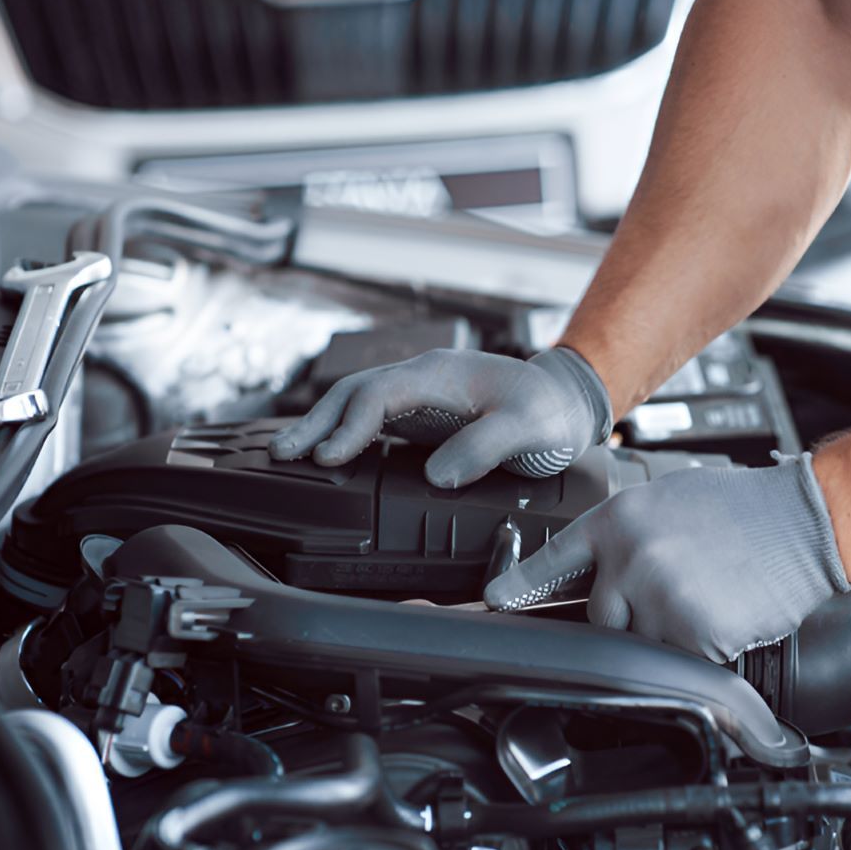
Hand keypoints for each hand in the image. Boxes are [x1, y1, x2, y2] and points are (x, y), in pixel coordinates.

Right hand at [268, 347, 612, 487]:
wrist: (568, 402)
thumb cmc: (551, 411)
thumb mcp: (528, 428)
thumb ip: (485, 446)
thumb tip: (438, 474)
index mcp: (441, 375)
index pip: (379, 395)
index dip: (350, 426)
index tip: (328, 457)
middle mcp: (423, 380)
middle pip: (355, 394)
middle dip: (316, 422)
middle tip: (282, 454)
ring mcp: (420, 397)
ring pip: (358, 404)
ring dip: (323, 427)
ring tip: (289, 455)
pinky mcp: (423, 416)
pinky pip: (373, 420)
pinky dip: (344, 434)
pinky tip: (328, 455)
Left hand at [485, 453, 850, 661]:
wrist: (806, 519)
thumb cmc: (745, 509)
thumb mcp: (667, 502)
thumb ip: (624, 535)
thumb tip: (595, 571)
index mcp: (619, 520)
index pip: (551, 562)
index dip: (517, 587)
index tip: (492, 604)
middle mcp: (630, 558)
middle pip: (600, 618)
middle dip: (632, 616)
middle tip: (681, 589)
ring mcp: (659, 598)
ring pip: (643, 644)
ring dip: (670, 633)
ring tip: (709, 594)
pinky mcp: (693, 634)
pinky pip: (683, 660)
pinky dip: (703, 648)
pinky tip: (726, 612)